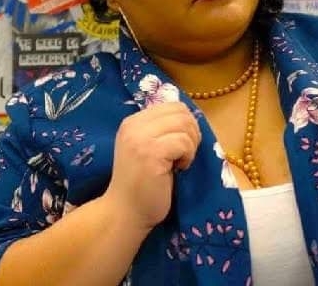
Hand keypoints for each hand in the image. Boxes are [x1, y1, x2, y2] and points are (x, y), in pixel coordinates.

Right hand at [103, 102, 200, 231]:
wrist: (125, 212)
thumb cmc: (141, 185)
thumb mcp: (147, 149)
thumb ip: (161, 131)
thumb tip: (192, 119)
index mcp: (132, 122)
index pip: (172, 105)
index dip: (186, 123)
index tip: (181, 145)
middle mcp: (134, 125)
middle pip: (180, 111)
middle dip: (191, 132)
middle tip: (185, 154)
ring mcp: (141, 138)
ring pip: (184, 125)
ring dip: (190, 145)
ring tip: (180, 162)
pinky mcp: (151, 153)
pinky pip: (184, 142)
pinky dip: (188, 156)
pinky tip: (178, 169)